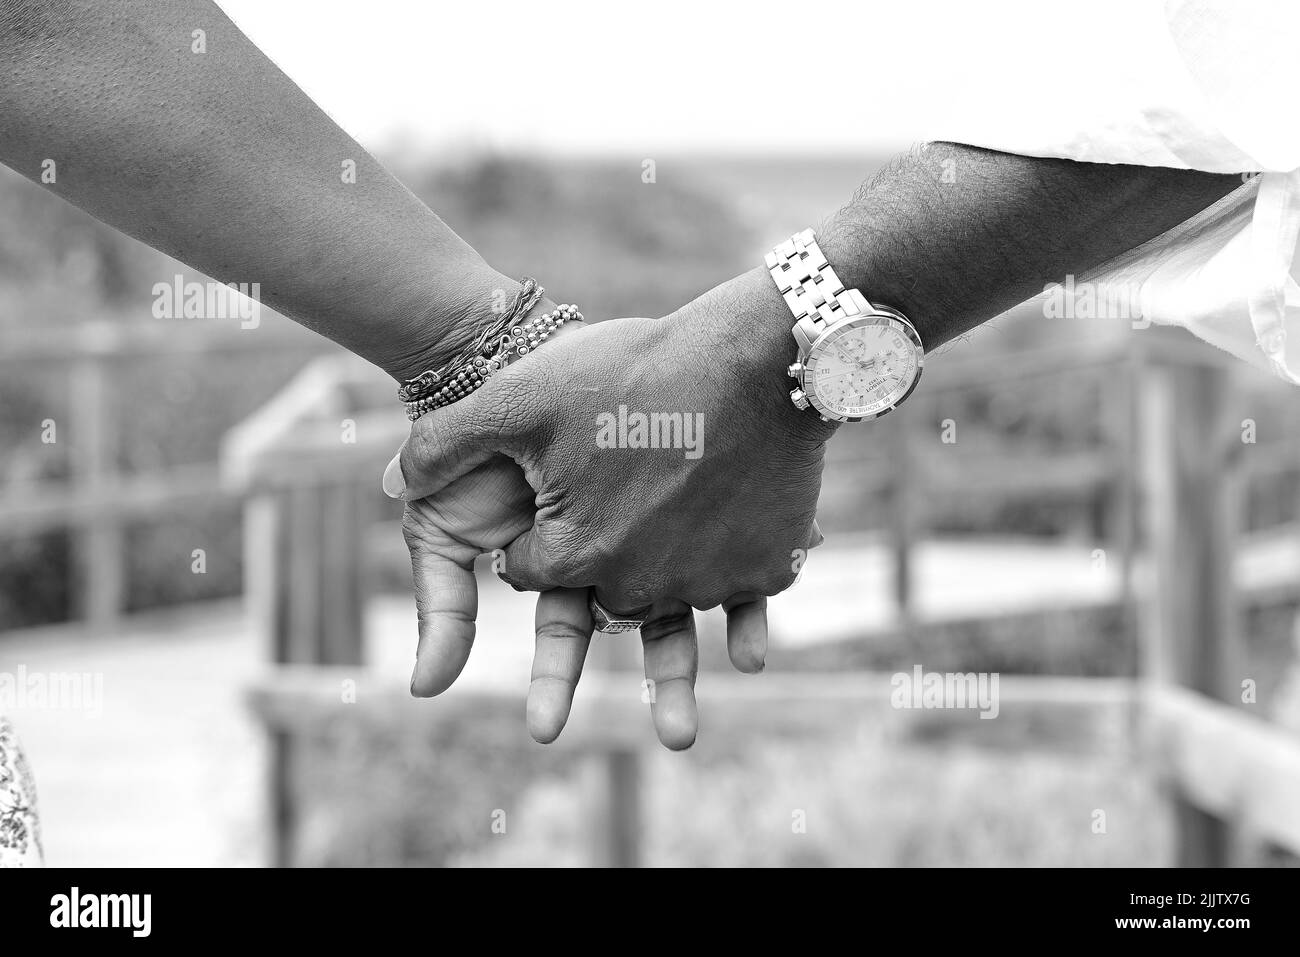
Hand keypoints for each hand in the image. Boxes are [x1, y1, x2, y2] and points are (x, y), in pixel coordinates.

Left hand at [390, 267, 829, 684]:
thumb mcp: (518, 397)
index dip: (534, 523)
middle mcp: (637, 589)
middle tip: (616, 485)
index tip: (553, 481)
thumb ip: (443, 444)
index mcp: (569, 558)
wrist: (756, 358)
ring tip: (670, 499)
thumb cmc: (630, 372)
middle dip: (598, 546)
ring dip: (663, 556)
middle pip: (599, 588)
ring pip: (669, 586)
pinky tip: (728, 525)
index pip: (529, 569)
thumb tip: (394, 484)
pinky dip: (729, 562)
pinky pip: (737, 584)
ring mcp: (707, 584)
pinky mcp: (766, 570)